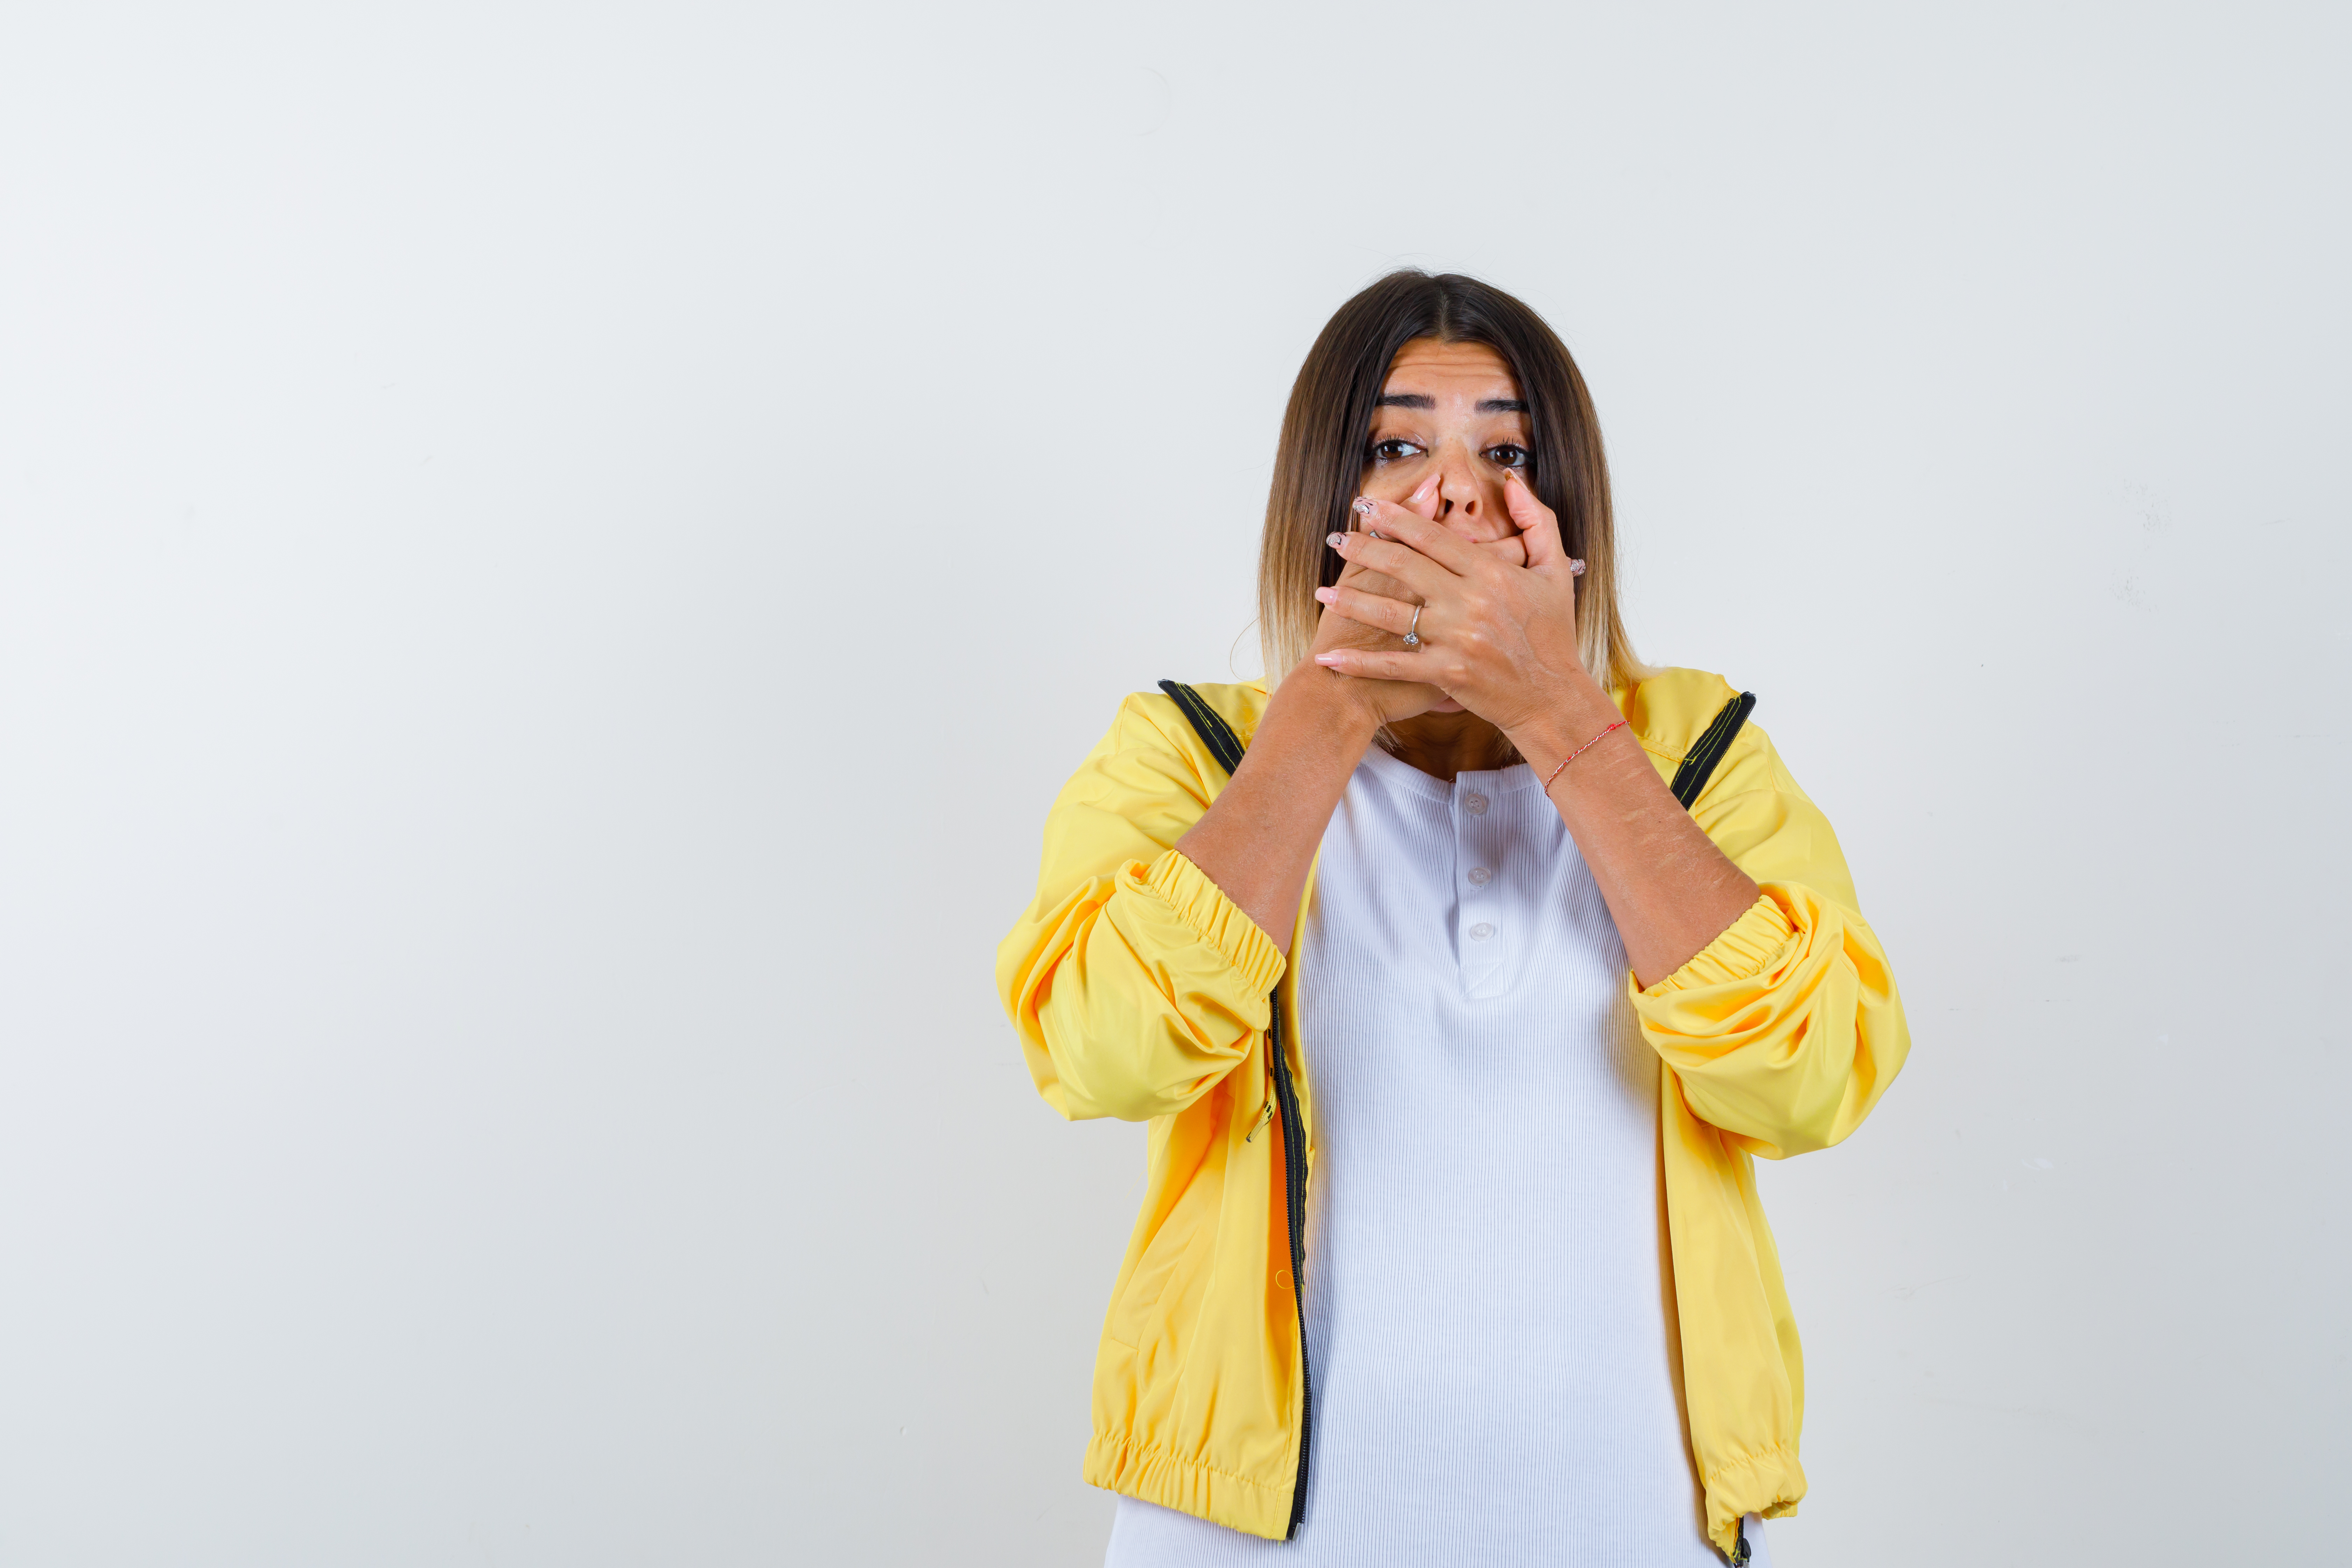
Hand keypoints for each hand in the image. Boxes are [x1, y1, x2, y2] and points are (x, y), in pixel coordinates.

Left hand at [1310, 469, 1601, 738]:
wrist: (1553, 697)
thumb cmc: (1554, 633)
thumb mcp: (1556, 570)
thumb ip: (1537, 520)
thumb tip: (1514, 481)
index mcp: (1492, 573)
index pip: (1433, 537)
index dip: (1395, 519)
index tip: (1366, 506)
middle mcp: (1469, 603)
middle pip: (1404, 567)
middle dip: (1364, 550)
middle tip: (1336, 540)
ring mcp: (1455, 639)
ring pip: (1391, 613)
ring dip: (1352, 601)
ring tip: (1323, 592)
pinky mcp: (1445, 673)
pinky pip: (1393, 664)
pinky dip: (1358, 663)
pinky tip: (1330, 657)